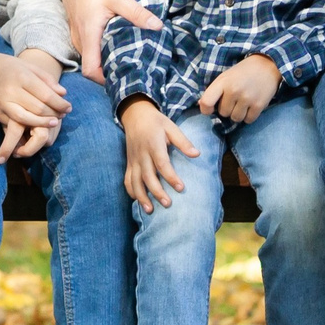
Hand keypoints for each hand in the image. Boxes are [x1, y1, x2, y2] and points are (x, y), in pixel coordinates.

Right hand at [0, 47, 72, 162]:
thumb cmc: (8, 66)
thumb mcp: (28, 66)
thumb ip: (46, 79)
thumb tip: (63, 93)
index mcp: (22, 77)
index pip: (46, 95)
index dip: (60, 104)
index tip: (69, 108)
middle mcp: (11, 90)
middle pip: (38, 108)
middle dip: (54, 114)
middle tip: (62, 115)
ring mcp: (2, 103)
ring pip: (26, 119)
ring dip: (42, 124)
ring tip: (53, 123)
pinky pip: (13, 124)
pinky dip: (26, 127)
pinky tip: (36, 127)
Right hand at [61, 0, 160, 81]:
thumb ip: (136, 13)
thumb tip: (157, 26)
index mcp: (88, 34)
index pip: (90, 70)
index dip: (104, 80)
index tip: (123, 77)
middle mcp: (80, 39)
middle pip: (92, 66)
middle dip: (109, 71)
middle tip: (132, 69)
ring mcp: (78, 35)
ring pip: (91, 57)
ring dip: (105, 60)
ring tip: (127, 57)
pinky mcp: (79, 30)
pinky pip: (89, 47)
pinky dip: (101, 50)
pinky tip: (116, 44)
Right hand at [120, 97, 198, 213]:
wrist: (135, 114)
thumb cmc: (156, 122)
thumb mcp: (171, 127)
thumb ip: (183, 142)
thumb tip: (197, 154)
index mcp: (153, 144)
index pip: (162, 163)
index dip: (171, 177)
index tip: (180, 188)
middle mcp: (141, 154)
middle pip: (148, 176)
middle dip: (157, 192)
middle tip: (168, 204)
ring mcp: (133, 160)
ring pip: (135, 181)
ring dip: (141, 196)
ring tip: (150, 210)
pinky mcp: (129, 163)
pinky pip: (127, 179)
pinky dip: (131, 191)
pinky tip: (138, 201)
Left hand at [196, 53, 279, 126]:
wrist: (268, 65)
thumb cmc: (243, 71)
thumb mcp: (226, 76)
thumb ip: (215, 90)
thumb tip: (202, 105)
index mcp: (222, 82)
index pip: (206, 102)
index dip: (205, 109)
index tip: (210, 109)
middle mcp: (233, 90)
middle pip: (223, 113)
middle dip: (228, 109)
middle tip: (235, 99)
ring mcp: (247, 98)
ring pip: (236, 118)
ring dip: (238, 114)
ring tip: (243, 103)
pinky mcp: (259, 105)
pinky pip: (248, 120)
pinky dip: (249, 116)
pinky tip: (251, 106)